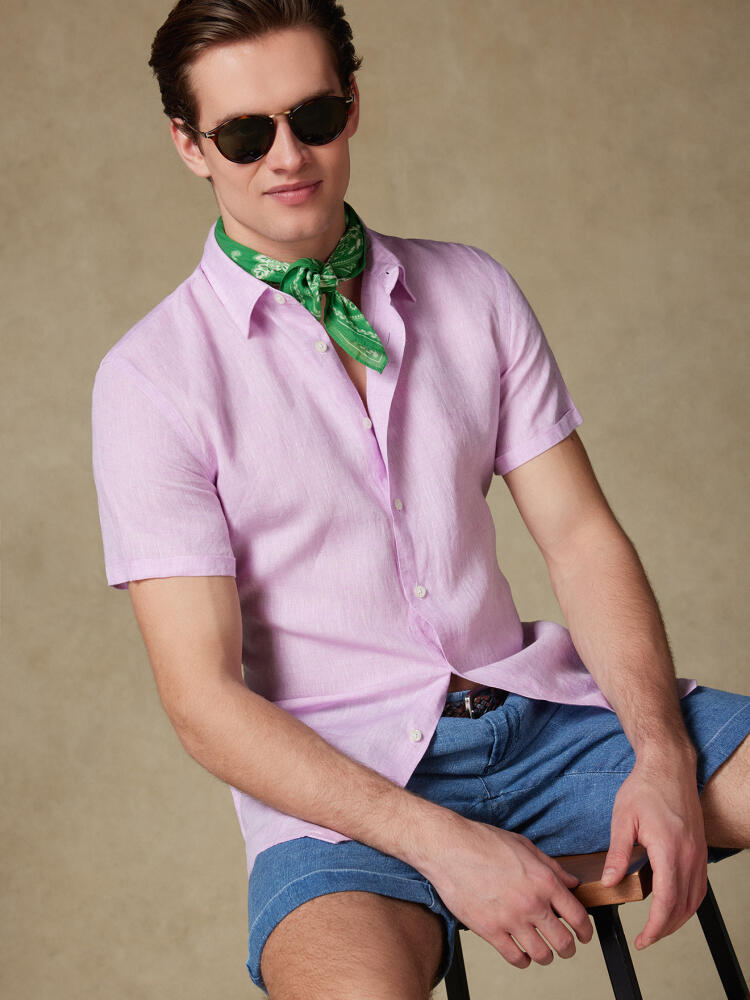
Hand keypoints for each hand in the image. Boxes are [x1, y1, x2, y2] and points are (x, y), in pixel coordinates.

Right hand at [421, 817, 593, 967]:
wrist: (449, 848)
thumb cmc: (484, 842)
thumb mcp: (525, 846)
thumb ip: (552, 867)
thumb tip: (572, 882)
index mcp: (544, 880)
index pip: (578, 917)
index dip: (586, 931)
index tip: (584, 935)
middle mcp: (531, 903)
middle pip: (563, 943)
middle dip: (568, 948)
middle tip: (565, 946)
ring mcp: (510, 919)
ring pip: (541, 955)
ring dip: (546, 956)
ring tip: (542, 950)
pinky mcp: (490, 931)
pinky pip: (515, 958)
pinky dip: (522, 960)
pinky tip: (520, 951)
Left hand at [601, 752, 706, 949]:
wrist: (669, 767)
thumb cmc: (645, 788)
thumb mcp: (622, 819)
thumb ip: (617, 854)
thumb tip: (610, 883)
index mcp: (669, 849)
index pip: (666, 901)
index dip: (655, 927)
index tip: (642, 940)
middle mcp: (689, 855)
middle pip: (683, 907)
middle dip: (665, 929)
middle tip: (646, 939)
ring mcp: (698, 854)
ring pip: (695, 900)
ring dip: (678, 919)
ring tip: (658, 927)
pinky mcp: (700, 850)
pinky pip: (699, 886)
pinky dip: (687, 903)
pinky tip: (673, 905)